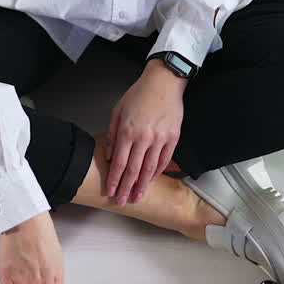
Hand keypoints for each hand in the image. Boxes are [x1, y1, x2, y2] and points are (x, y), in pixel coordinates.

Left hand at [106, 59, 186, 204]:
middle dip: (126, 188)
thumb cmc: (139, 94)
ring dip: (143, 185)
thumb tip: (111, 156)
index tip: (110, 191)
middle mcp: (144, 138)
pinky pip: (165, 160)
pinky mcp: (173, 138)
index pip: (120, 163)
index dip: (114, 180)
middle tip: (122, 201)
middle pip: (134, 170)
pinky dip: (158, 172)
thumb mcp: (118, 111)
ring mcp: (160, 139)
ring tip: (138, 197)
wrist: (164, 82)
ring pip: (150, 169)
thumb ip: (113, 134)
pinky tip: (152, 180)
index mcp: (128, 131)